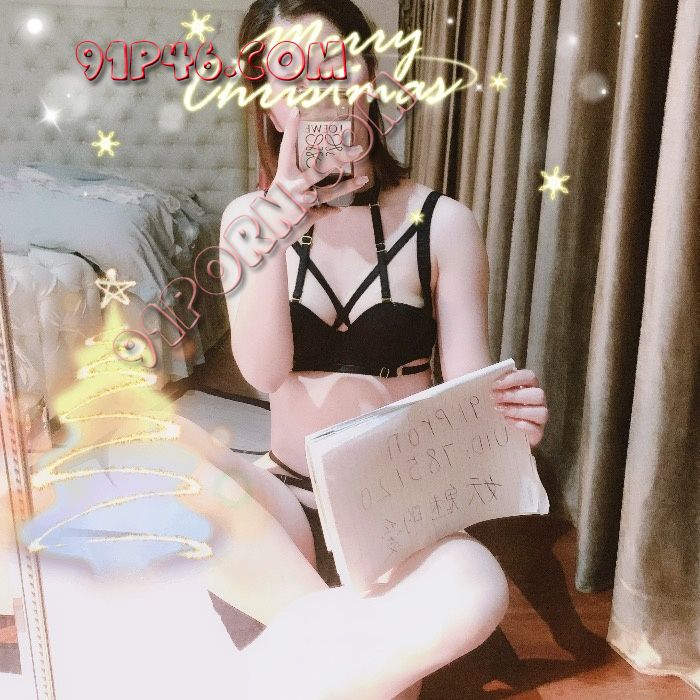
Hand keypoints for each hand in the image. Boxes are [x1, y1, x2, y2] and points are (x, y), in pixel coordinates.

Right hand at [270, 107, 368, 246]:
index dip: (290, 129)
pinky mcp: (306, 217)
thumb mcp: (281, 185)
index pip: (287, 148)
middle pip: (317, 169)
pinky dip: (331, 211)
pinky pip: (323, 212)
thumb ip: (297, 174)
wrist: (265, 231)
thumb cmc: (276, 203)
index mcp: (283, 174)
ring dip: (347, 187)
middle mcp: (291, 186)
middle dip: (339, 158)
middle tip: (357, 150)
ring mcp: (300, 202)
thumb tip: (316, 159)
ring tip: (363, 180)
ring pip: (327, 193)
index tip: (297, 110)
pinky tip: (340, 209)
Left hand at [490, 368, 547, 446]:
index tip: (495, 384)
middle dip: (514, 395)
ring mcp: (538, 418)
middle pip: (538, 394)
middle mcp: (536, 401)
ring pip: (541, 412)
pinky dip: (523, 425)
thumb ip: (487, 382)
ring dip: (518, 410)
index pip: (529, 377)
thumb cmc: (490, 407)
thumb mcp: (487, 392)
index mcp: (527, 386)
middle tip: (494, 397)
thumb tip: (478, 376)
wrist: (490, 432)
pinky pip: (537, 430)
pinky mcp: (536, 434)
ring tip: (500, 411)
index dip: (514, 379)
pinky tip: (507, 422)